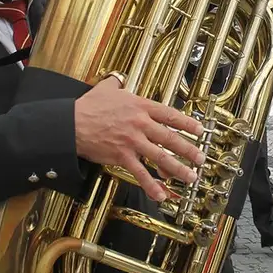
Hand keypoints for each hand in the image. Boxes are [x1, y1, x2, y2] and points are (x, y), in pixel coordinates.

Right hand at [74, 75, 206, 201]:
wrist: (72, 123)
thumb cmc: (88, 107)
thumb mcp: (106, 89)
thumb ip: (116, 83)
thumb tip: (117, 78)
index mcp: (140, 106)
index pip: (170, 115)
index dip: (187, 123)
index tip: (200, 130)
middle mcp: (140, 124)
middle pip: (171, 138)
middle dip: (189, 149)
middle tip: (201, 158)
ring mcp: (133, 141)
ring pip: (161, 157)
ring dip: (178, 169)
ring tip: (190, 177)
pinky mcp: (122, 156)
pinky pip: (141, 173)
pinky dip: (152, 185)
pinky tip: (161, 194)